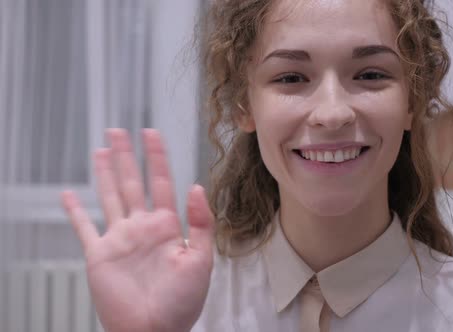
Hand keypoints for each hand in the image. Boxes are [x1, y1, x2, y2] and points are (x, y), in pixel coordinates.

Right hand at [61, 128, 212, 331]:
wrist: (153, 331)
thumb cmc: (181, 303)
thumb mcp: (201, 260)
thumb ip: (201, 223)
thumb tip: (197, 186)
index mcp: (167, 226)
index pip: (161, 182)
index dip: (156, 157)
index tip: (151, 133)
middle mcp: (142, 227)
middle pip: (132, 182)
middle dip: (126, 156)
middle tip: (118, 131)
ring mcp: (120, 239)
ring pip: (109, 197)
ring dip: (104, 174)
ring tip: (101, 150)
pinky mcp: (99, 255)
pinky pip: (84, 228)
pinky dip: (74, 212)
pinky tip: (68, 195)